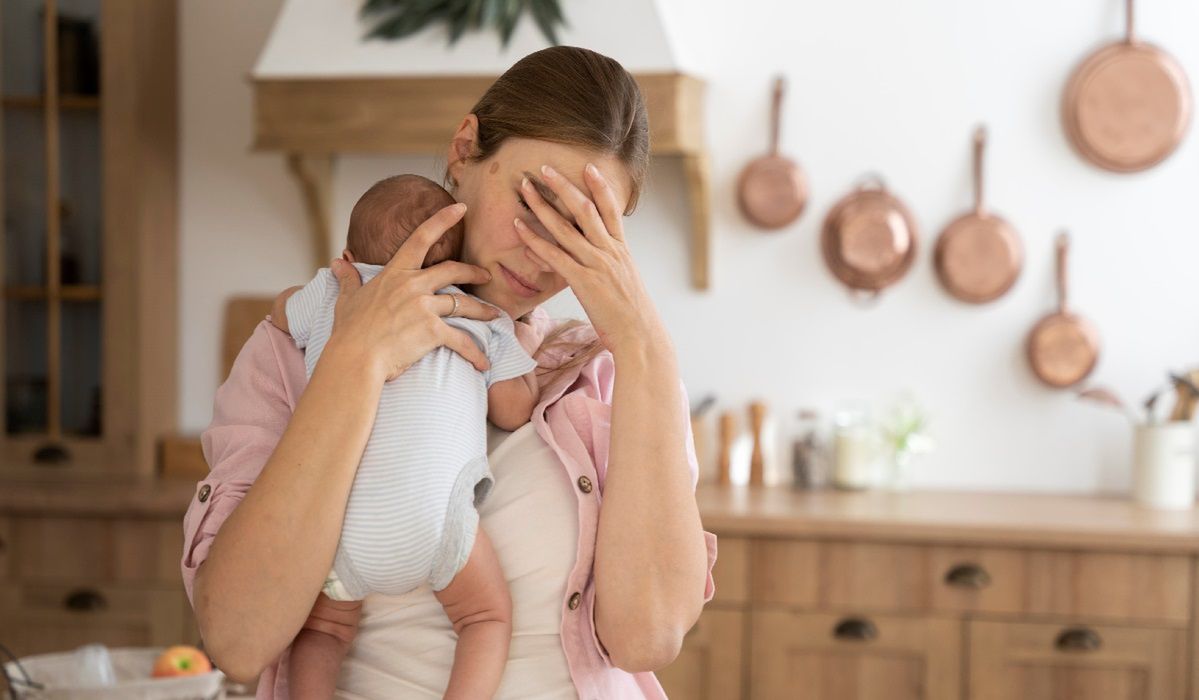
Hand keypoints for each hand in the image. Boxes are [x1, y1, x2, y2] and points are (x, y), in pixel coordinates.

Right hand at [325, 203, 500, 381]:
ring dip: (483, 311)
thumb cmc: (349, 331)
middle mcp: (413, 285)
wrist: (354, 357)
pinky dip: (475, 353)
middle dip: (474, 272)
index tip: (461, 208)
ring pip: (464, 305)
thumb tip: (337, 263)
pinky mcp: (432, 330)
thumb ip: (348, 278)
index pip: (421, 237)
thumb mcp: (347, 299)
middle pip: (453, 271)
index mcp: (395, 273)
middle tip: (487, 275)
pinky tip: (483, 363)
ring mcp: (424, 307)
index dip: (443, 220)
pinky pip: (462, 340)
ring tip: (495, 316)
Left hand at [513, 164, 668, 355]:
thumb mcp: (625, 282)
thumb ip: (610, 265)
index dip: (599, 186)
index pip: (611, 210)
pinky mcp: (584, 282)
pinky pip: (555, 256)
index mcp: (622, 250)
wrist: (641, 336)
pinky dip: (535, 239)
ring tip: (524, 188)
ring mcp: (597, 265)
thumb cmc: (632, 314)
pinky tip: (519, 228)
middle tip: (544, 168)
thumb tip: (596, 257)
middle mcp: (610, 252)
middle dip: (563, 186)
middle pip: (585, 210)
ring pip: (566, 228)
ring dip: (542, 205)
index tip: (587, 166)